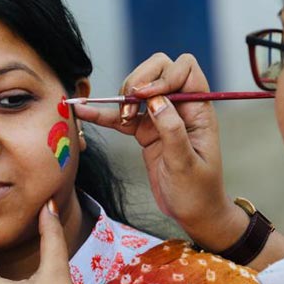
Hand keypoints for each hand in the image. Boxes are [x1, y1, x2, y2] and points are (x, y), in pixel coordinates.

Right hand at [74, 53, 245, 249]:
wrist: (193, 214)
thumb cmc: (198, 192)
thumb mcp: (186, 164)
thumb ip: (172, 130)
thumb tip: (156, 100)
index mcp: (199, 109)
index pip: (185, 69)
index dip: (165, 75)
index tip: (147, 97)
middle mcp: (181, 107)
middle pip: (159, 69)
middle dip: (140, 80)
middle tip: (130, 106)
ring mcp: (161, 117)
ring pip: (138, 89)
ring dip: (123, 98)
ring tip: (121, 119)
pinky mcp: (145, 132)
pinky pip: (122, 116)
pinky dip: (104, 114)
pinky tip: (84, 111)